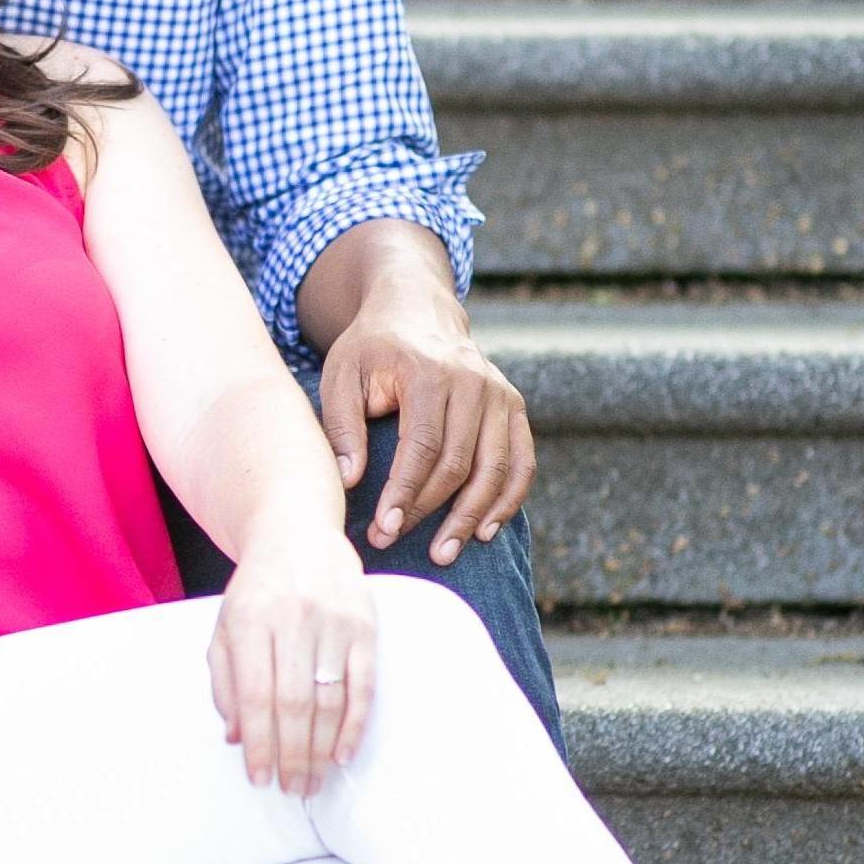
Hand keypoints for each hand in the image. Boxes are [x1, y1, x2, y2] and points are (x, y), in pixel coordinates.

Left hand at [207, 536, 376, 798]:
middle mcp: (293, 619)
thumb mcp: (225, 627)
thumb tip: (237, 737)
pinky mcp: (365, 625)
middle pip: (295, 703)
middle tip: (291, 789)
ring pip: (330, 698)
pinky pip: (363, 685)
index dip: (260, 744)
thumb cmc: (256, 591)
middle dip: (292, 755)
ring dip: (321, 748)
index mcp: (250, 620)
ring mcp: (334, 621)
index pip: (257, 695)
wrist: (297, 535)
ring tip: (312, 781)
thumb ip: (224, 682)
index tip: (259, 778)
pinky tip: (342, 753)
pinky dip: (355, 724)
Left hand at [318, 294, 535, 569]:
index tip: (383, 528)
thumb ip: (342, 426)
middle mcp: (473, 382)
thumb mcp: (341, 375)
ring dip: (471, 517)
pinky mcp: (513, 407)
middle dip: (427, 511)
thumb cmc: (371, 349)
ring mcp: (499, 394)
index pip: (422, 445)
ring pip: (496, 468)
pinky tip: (485, 531)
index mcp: (429, 372)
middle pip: (458, 463)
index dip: (404, 492)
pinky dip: (507, 500)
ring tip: (444, 553)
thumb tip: (349, 481)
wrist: (416, 310)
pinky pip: (522, 462)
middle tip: (395, 542)